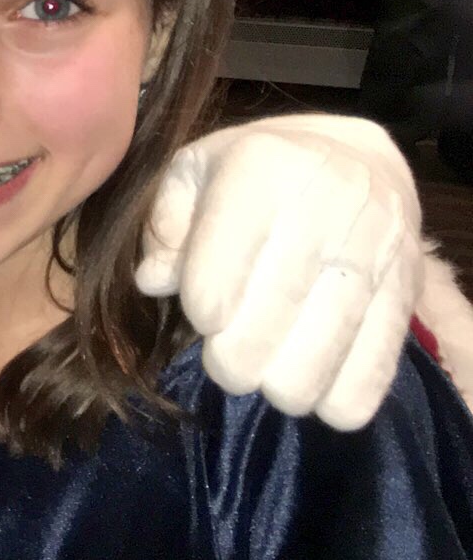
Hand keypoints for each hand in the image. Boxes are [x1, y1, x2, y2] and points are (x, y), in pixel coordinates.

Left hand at [136, 114, 422, 428]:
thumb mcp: (193, 172)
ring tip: (271, 386)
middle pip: (278, 305)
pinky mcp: (407, 280)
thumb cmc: (253, 170)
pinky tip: (325, 405)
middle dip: (241, 358)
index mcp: (259, 168)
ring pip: (332, 334)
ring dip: (293, 382)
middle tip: (228, 369)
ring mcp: (375, 243)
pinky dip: (352, 391)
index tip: (204, 322)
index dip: (206, 307)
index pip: (224, 258)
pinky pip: (383, 350)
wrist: (354, 155)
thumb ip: (165, 225)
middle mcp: (324, 202)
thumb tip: (153, 281)